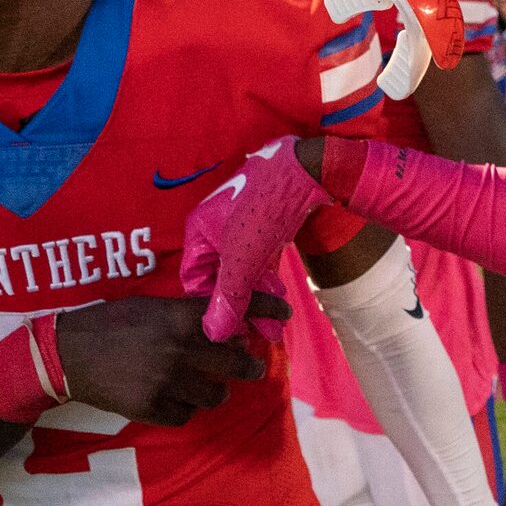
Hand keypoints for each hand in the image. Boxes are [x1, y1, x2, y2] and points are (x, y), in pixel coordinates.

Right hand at [52, 295, 277, 427]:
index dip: (266, 311)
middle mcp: (181, 350)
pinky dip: (185, 410)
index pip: (236, 312)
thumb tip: (221, 319)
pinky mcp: (152, 409)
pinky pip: (185, 416)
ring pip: (214, 395)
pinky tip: (177, 401)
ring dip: (216, 392)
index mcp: (180, 318)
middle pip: (236, 364)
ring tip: (210, 388)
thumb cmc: (108, 323)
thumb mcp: (149, 306)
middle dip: (248, 367)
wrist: (66, 355)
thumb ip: (184, 314)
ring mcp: (168, 382)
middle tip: (249, 367)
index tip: (284, 313)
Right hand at [179, 140, 325, 343]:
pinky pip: (259, 262)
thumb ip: (229, 297)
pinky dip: (267, 283)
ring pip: (243, 271)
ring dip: (257, 299)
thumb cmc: (267, 210)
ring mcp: (241, 227)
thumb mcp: (243, 259)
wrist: (311, 171)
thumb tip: (214, 335)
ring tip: (273, 328)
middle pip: (220, 276)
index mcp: (198, 231)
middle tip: (254, 335)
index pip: (194, 279)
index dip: (209, 306)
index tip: (227, 331)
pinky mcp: (265, 228)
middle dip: (238, 307)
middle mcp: (214, 228)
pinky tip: (280, 305)